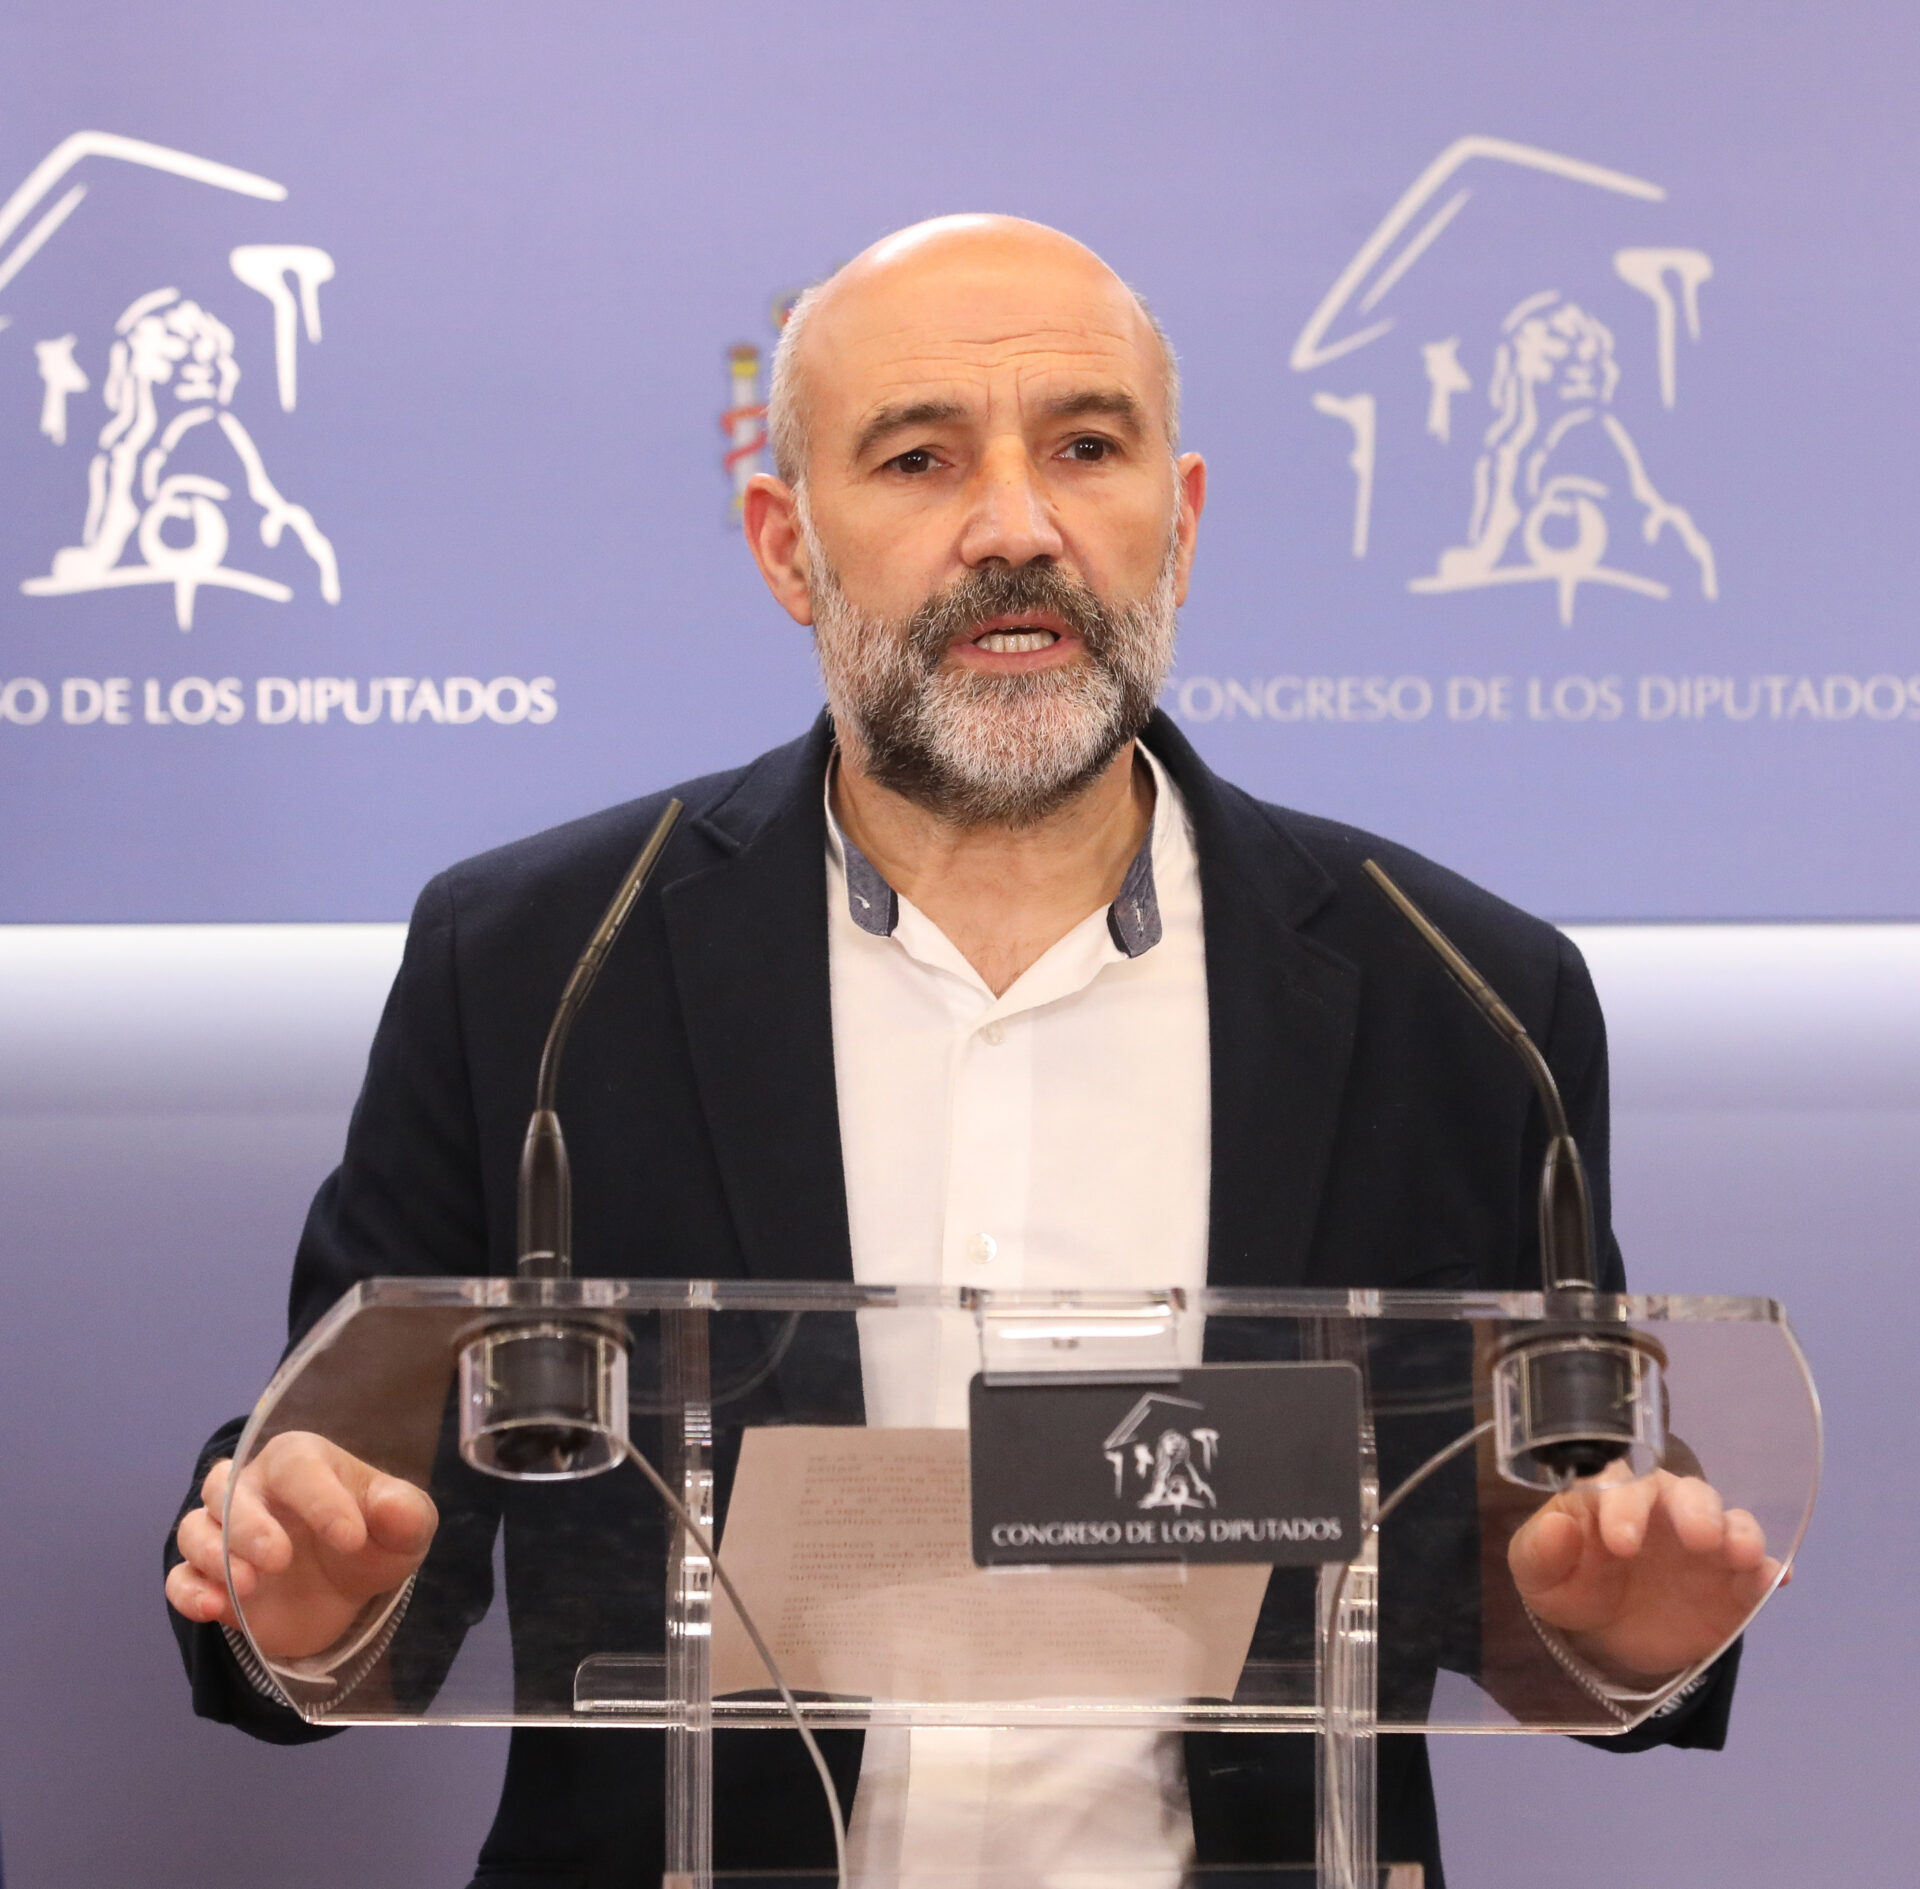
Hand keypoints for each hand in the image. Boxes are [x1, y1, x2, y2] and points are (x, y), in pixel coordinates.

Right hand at [166, 1432, 437, 1661]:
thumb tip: (393, 1505)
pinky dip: (189, 1591)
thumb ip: (405, 1512)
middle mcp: (253, 1489)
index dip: (320, 1499)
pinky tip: (213, 1608)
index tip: (351, 1538)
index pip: (297, 1466)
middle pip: (226, 1489)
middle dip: (248, 1524)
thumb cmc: (375, 1538)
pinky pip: (180, 1578)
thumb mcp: (406, 1527)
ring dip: (212, 1555)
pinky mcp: (210, 1580)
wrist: (348, 1589)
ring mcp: (225, 1535)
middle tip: (280, 1559)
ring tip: (247, 1586)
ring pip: (194, 1528)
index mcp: (301, 1462)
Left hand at [1508, 1467, 1783, 1684]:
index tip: (1621, 1544)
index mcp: (1612, 1496)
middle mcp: (1665, 1508)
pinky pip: (1758, 1570)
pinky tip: (1774, 1579)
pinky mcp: (1733, 1582)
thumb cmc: (1570, 1583)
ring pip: (1731, 1522)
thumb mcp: (1538, 1573)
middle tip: (1699, 1538)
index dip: (1625, 1506)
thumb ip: (1541, 1550)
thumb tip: (1558, 1525)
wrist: (1606, 1635)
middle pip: (1687, 1491)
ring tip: (1739, 1555)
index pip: (1622, 1483)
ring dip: (1739, 1533)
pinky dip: (1768, 1572)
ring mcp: (1704, 1543)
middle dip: (1696, 1510)